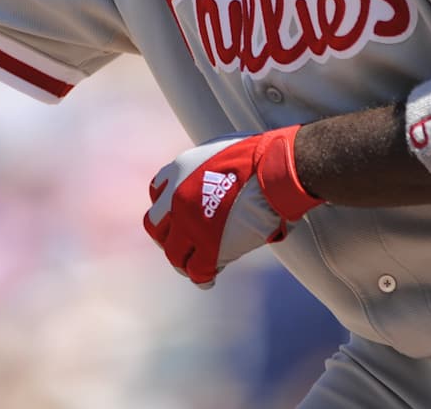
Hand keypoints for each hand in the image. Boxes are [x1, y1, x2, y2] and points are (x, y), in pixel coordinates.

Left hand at [142, 125, 321, 285]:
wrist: (273, 170)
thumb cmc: (258, 157)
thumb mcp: (216, 152)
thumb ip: (205, 169)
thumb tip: (213, 181)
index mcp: (177, 171)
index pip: (157, 195)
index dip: (168, 209)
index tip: (177, 217)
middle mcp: (175, 198)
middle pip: (156, 227)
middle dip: (168, 237)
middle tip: (181, 245)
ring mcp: (189, 224)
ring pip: (173, 253)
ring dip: (182, 261)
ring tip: (192, 267)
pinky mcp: (209, 246)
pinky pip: (197, 270)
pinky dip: (201, 277)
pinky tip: (208, 279)